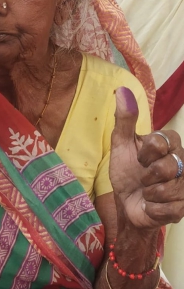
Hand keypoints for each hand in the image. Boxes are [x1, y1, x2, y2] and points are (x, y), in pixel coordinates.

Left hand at [110, 87, 183, 228]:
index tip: (139, 158)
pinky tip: (151, 205)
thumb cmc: (126, 171)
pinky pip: (168, 209)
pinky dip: (152, 208)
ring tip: (147, 192)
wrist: (126, 203)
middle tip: (142, 177)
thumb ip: (124, 119)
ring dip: (149, 193)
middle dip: (148, 175)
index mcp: (170, 145)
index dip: (147, 152)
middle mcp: (183, 163)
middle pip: (168, 166)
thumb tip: (122, 90)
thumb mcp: (121, 145)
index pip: (164, 141)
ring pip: (169, 189)